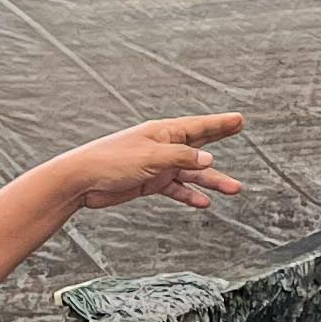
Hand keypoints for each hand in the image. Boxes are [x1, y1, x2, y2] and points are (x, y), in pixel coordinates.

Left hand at [44, 115, 245, 212]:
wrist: (82, 181)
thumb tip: (208, 158)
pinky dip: (190, 195)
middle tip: (238, 129)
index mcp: (163, 133)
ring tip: (233, 188)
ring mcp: (157, 165)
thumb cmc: (111, 161)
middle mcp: (162, 147)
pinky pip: (176, 188)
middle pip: (198, 144)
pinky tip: (203, 202)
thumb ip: (182, 157)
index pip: (198, 126)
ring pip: (191, 172)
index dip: (219, 123)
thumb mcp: (151, 157)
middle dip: (219, 139)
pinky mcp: (149, 182)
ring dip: (211, 180)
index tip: (238, 120)